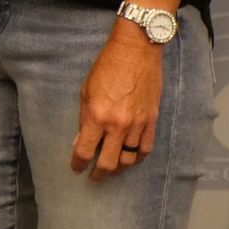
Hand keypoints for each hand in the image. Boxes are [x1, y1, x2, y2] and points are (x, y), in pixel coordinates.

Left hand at [71, 26, 163, 178]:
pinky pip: (146, 148)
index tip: (76, 168)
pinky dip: (138, 157)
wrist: (136, 52)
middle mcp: (118, 125)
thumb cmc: (106, 67)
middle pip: (108, 162)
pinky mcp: (152, 121)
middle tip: (94, 177)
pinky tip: (131, 159)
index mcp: (97, 116)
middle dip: (99, 174)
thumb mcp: (86, 91)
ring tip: (112, 169)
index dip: (78, 163)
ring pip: (129, 159)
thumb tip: (82, 139)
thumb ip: (85, 118)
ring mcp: (138, 125)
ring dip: (119, 167)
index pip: (85, 150)